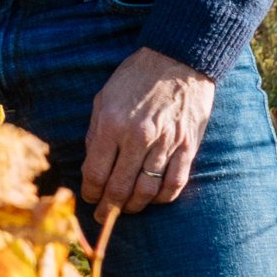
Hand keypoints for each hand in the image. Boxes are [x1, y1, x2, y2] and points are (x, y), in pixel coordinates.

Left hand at [81, 48, 214, 220]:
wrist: (178, 60)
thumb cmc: (136, 78)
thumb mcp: (104, 97)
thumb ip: (95, 132)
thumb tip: (91, 165)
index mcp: (112, 124)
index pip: (96, 172)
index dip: (90, 192)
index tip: (89, 198)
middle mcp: (138, 137)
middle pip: (120, 187)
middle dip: (108, 208)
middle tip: (103, 216)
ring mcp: (165, 144)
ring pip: (147, 191)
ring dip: (134, 207)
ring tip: (126, 210)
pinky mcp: (187, 147)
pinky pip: (174, 184)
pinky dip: (162, 198)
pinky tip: (153, 199)